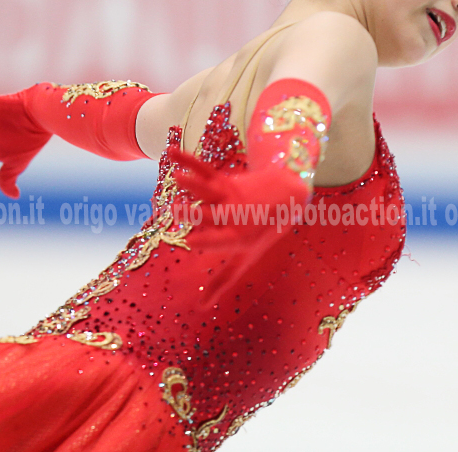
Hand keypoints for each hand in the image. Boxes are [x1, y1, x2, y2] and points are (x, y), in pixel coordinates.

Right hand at [170, 151, 308, 306]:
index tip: (190, 242)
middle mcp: (233, 216)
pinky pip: (205, 169)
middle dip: (194, 213)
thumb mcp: (246, 259)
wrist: (286, 195)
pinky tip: (171, 151)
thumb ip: (222, 281)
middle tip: (176, 211)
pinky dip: (189, 160)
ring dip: (194, 183)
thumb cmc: (263, 234)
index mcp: (239, 238)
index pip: (222, 241)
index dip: (208, 240)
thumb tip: (202, 307)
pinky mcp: (225, 179)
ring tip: (177, 178)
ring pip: (209, 190)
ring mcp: (229, 196)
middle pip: (212, 215)